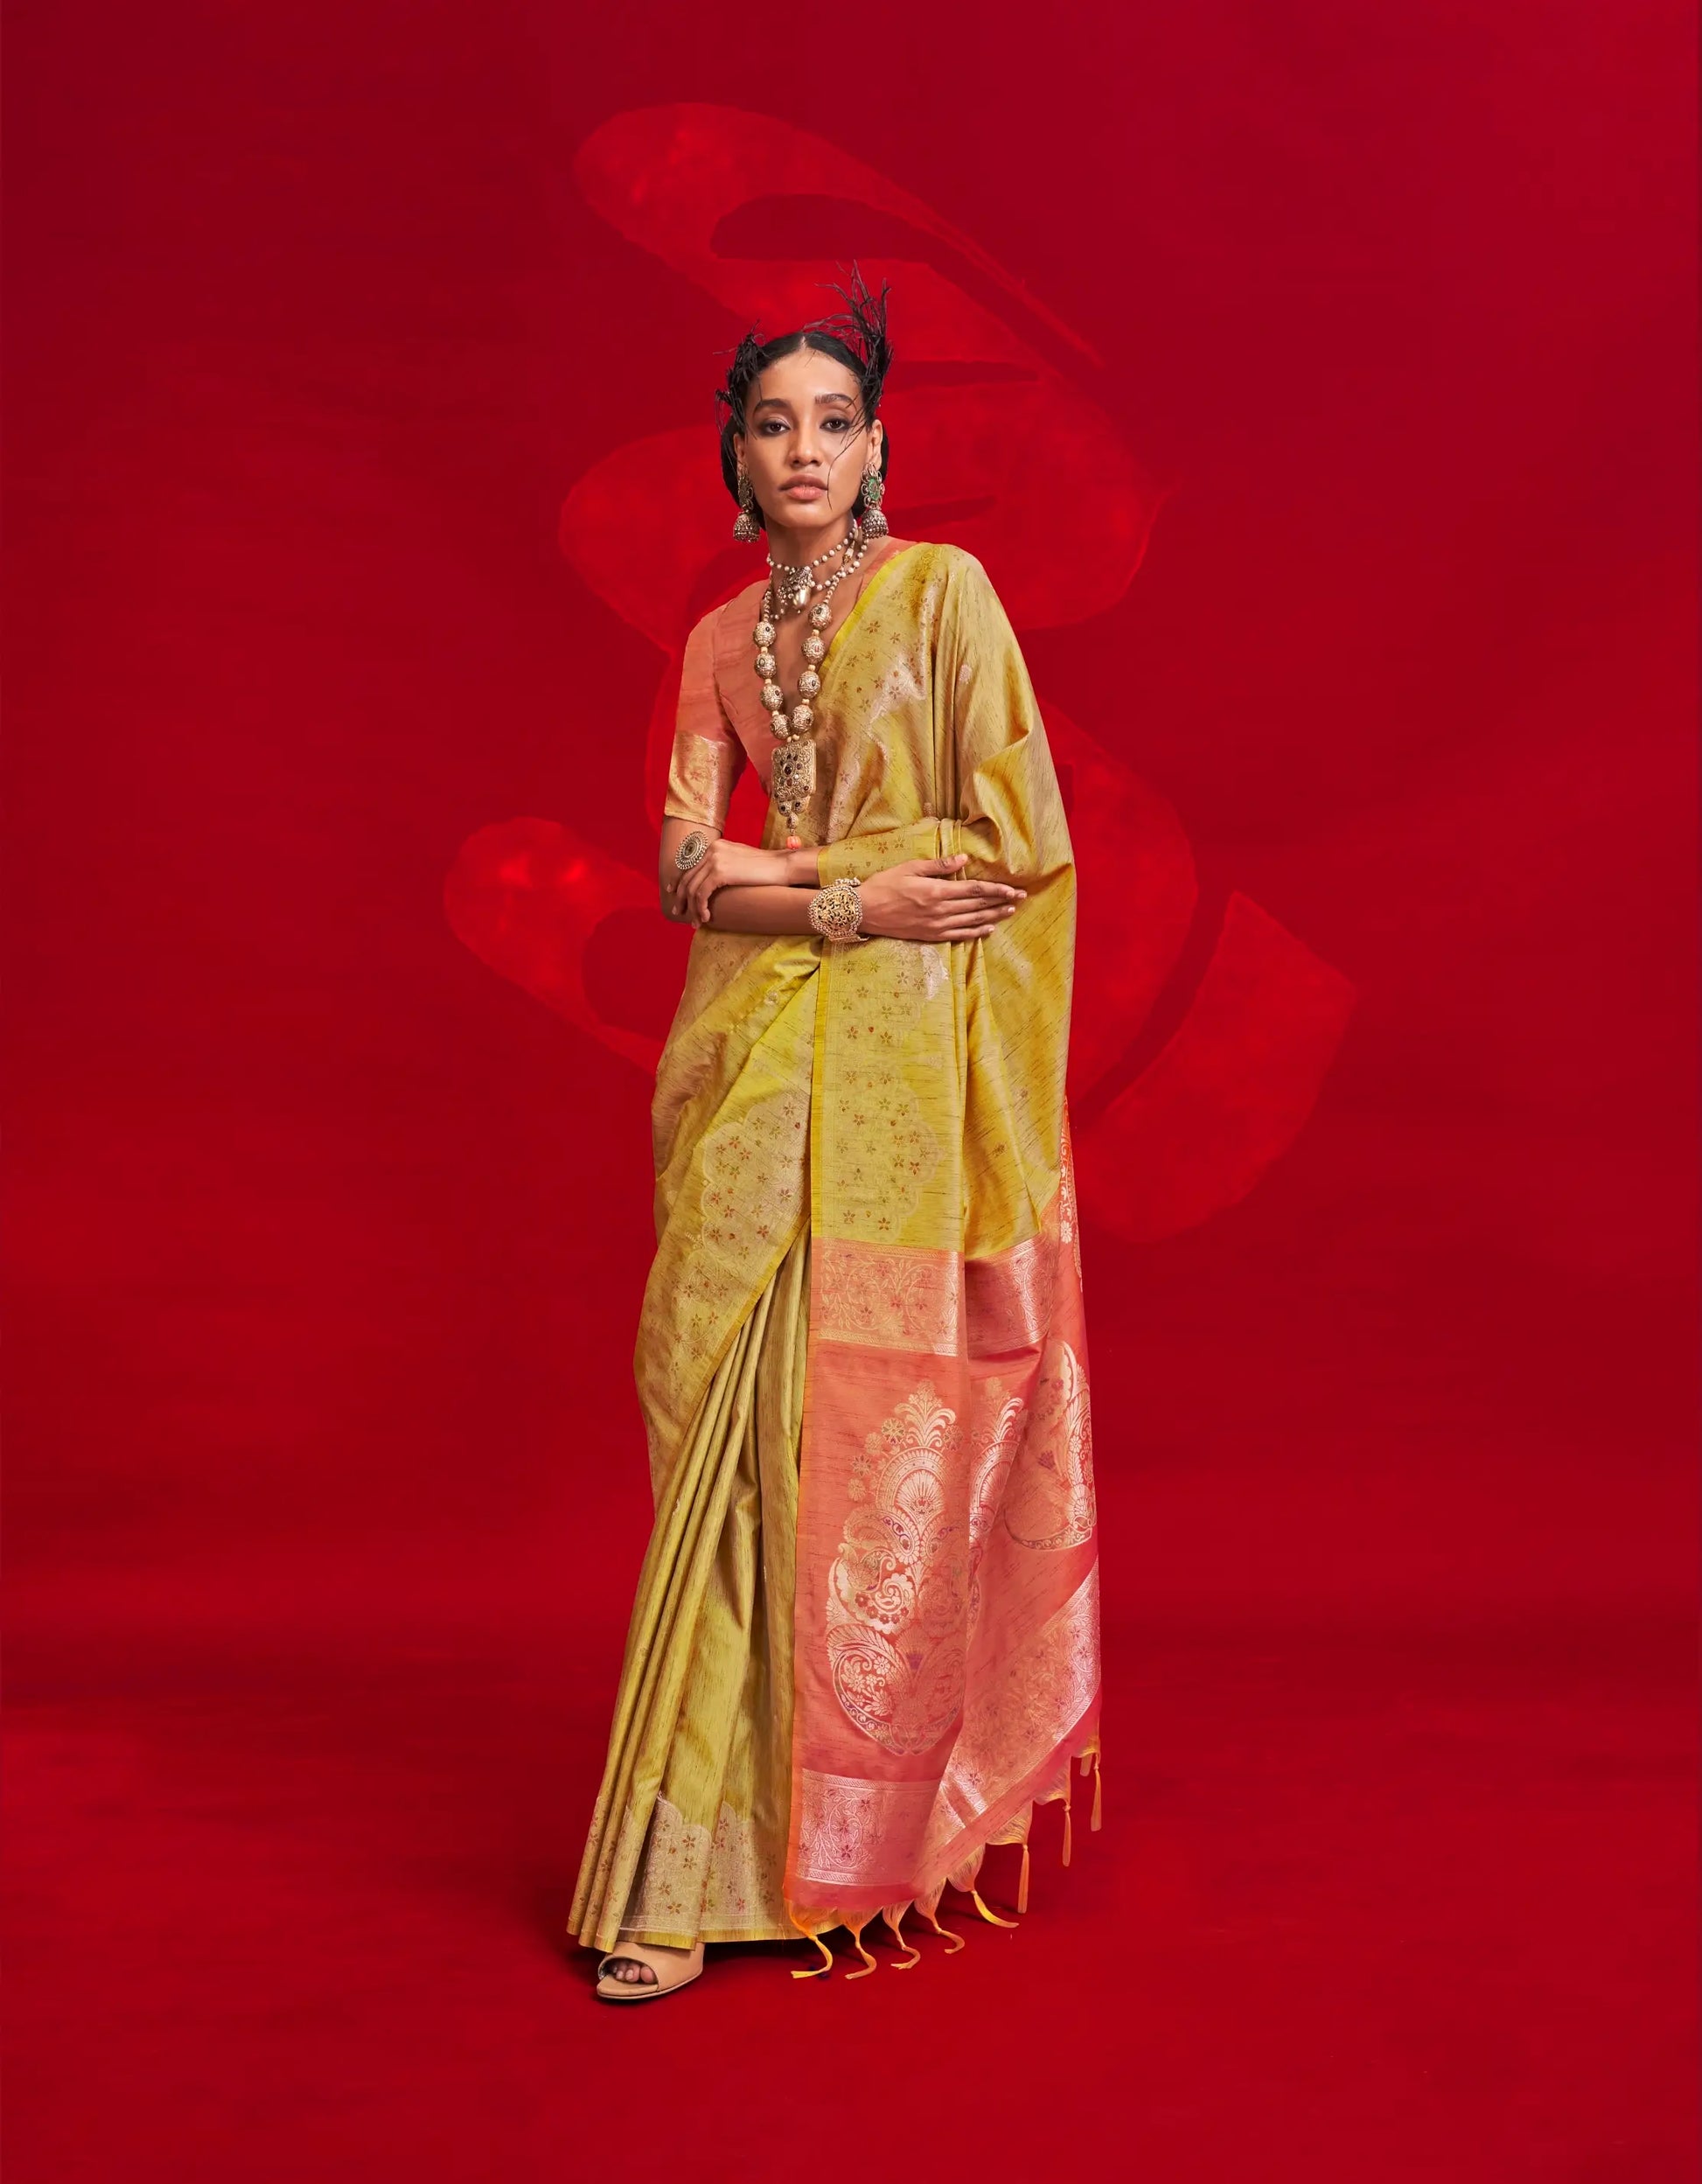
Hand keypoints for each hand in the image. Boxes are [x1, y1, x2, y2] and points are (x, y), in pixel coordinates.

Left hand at [671, 840, 802, 925]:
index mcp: (716, 846)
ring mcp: (715, 859)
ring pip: (693, 888)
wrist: (781, 866)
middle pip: (688, 877)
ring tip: (696, 922)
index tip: (674, 894)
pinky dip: (701, 908)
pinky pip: (702, 894)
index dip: (680, 881)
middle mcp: (712, 850)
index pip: (690, 865)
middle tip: (679, 912)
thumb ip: (724, 865)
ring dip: (693, 908)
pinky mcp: (720, 872)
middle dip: (682, 898)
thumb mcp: (740, 861)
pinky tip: (705, 918)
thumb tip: (712, 881)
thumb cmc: (766, 868)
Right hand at [857, 855, 1024, 940]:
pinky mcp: (931, 936)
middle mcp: (941, 910)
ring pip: (973, 922)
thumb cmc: (885, 885)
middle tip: (1021, 899)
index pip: (975, 890)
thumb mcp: (910, 868)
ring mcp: (937, 926)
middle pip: (978, 906)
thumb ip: (939, 865)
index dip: (997, 890)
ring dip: (994, 917)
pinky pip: (959, 935)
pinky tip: (988, 929)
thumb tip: (964, 859)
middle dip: (1002, 902)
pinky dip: (976, 933)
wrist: (865, 911)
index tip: (1014, 889)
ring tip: (1010, 912)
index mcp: (937, 891)